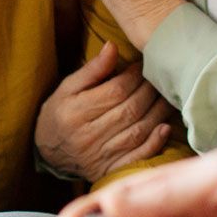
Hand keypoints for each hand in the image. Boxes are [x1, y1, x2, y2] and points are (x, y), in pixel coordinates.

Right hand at [35, 42, 173, 180]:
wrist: (48, 153)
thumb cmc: (60, 113)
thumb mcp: (67, 88)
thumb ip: (92, 69)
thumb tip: (112, 46)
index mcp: (75, 112)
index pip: (115, 91)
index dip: (134, 77)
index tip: (143, 66)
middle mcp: (88, 136)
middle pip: (130, 110)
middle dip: (149, 92)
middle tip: (160, 78)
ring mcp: (100, 156)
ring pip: (137, 132)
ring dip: (158, 113)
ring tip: (167, 97)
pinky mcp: (110, 170)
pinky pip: (137, 158)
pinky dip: (154, 143)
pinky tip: (165, 128)